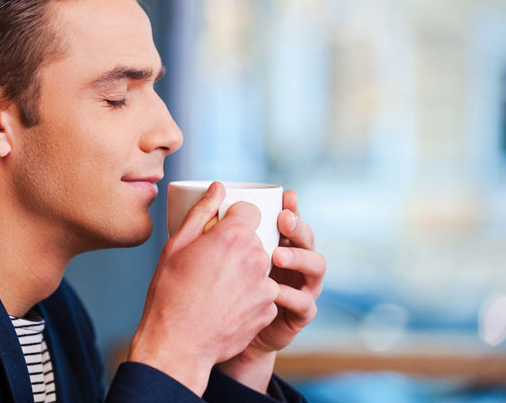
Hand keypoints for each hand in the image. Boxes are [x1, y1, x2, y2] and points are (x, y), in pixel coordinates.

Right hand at [128, 182, 279, 395]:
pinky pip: (263, 292)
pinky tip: (226, 305)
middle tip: (212, 265)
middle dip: (238, 247)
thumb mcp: (176, 246)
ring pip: (259, 266)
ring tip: (217, 289)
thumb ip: (201, 212)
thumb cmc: (169, 294)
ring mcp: (265, 286)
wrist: (178, 345)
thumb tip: (218, 187)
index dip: (234, 219)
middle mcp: (256, 258)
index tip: (221, 231)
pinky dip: (249, 296)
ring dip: (245, 272)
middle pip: (255, 240)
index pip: (249, 211)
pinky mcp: (269, 309)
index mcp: (233, 237)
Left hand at [216, 190, 325, 391]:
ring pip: (315, 266)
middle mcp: (293, 262)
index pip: (289, 219)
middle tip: (283, 220)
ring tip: (278, 255)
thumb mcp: (206, 251)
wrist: (220, 335)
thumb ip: (210, 219)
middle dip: (298, 226)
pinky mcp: (298, 315)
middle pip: (307, 238)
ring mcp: (300, 287)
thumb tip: (216, 186)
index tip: (286, 196)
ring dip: (300, 257)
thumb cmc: (212, 287)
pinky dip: (292, 296)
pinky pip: (305, 304)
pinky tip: (275, 292)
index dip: (292, 207)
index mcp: (275, 242)